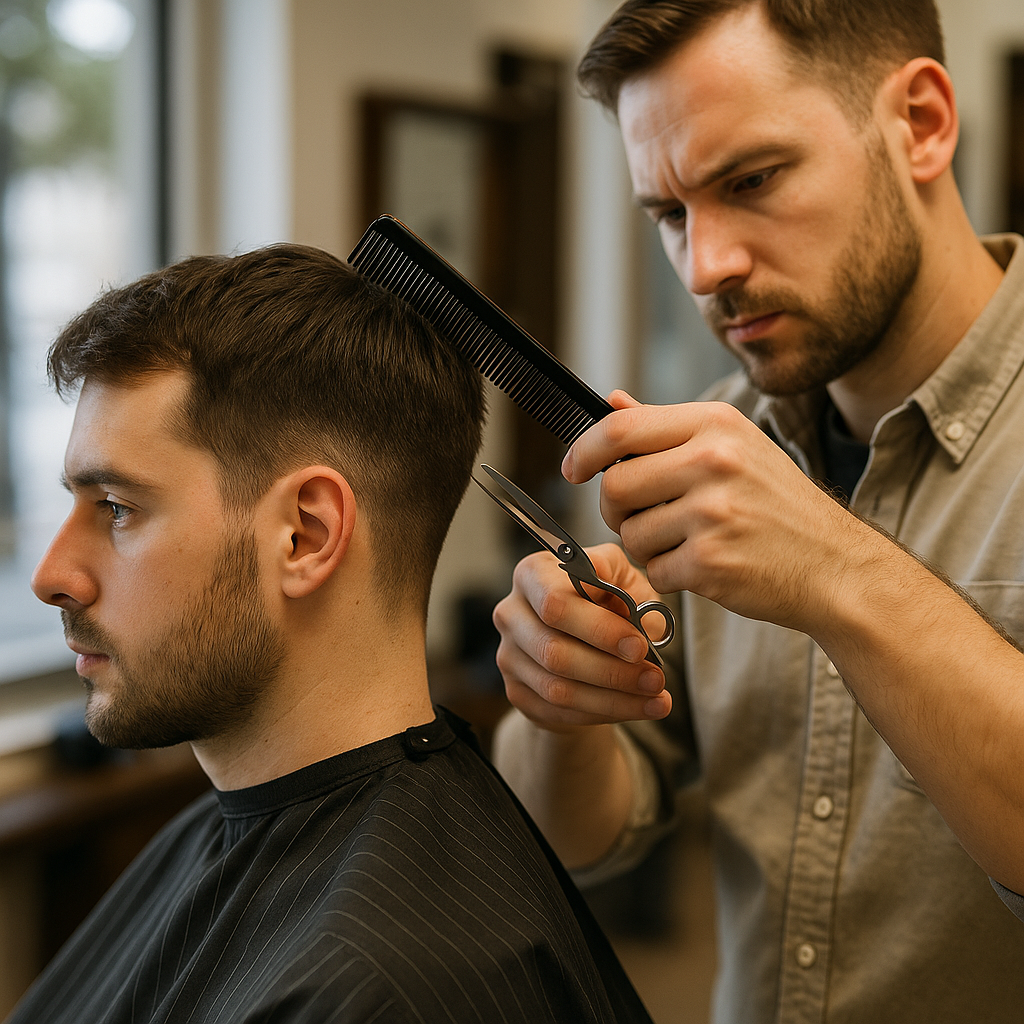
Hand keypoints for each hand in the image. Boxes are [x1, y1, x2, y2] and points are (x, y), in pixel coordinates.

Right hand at [493, 542, 672, 730]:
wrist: (582, 638)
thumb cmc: (606, 600)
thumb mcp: (623, 581)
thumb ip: (629, 592)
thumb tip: (638, 620)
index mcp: (533, 574)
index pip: (557, 602)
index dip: (599, 628)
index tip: (640, 647)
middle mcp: (512, 613)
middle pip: (553, 651)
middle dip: (611, 670)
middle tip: (655, 679)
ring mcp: (508, 655)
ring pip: (558, 688)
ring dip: (614, 699)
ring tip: (657, 699)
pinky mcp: (516, 691)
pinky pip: (559, 711)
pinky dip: (604, 712)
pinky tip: (637, 707)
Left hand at [562, 392, 861, 633]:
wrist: (838, 566)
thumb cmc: (779, 506)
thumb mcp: (734, 447)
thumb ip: (666, 427)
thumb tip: (610, 398)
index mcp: (716, 425)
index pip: (621, 428)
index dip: (585, 450)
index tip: (574, 468)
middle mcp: (715, 462)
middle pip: (615, 486)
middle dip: (616, 510)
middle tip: (639, 517)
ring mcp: (714, 513)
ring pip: (631, 534)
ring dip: (646, 546)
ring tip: (688, 541)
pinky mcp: (712, 563)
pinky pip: (655, 570)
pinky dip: (670, 575)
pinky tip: (705, 567)